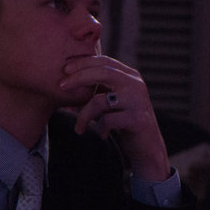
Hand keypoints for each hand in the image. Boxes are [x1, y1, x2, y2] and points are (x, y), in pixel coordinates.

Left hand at [59, 54, 170, 181]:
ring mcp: (138, 102)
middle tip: (61, 87)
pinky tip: (102, 135)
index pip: (104, 61)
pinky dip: (100, 128)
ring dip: (84, 115)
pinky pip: (108, 120)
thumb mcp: (110, 102)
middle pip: (103, 72)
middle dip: (78, 78)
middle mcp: (136, 85)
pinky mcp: (138, 120)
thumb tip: (65, 83)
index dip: (83, 63)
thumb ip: (96, 90)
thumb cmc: (123, 122)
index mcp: (130, 76)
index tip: (64, 70)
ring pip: (100, 100)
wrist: (147, 147)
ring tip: (79, 128)